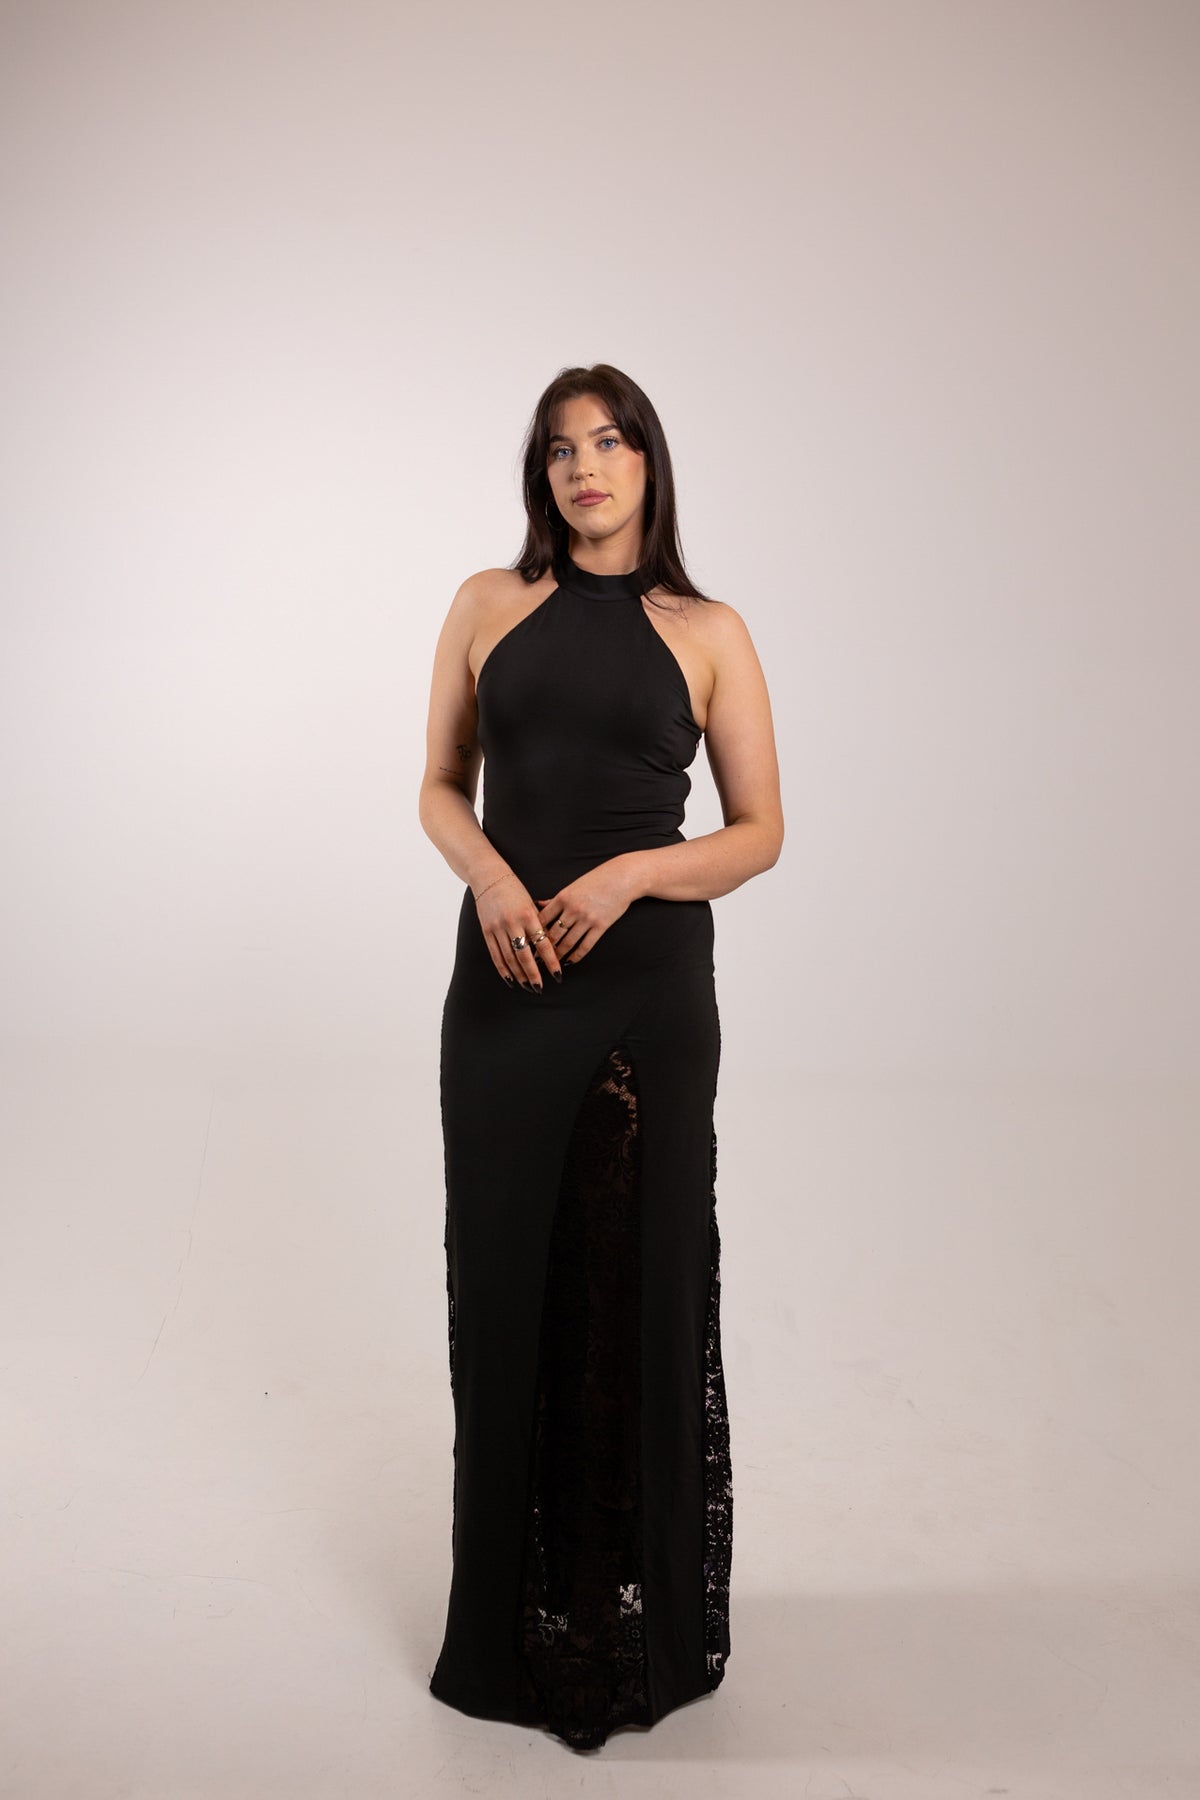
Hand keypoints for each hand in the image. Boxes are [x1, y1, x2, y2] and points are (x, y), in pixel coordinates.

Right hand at [473, 871, 564, 990]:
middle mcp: (513, 922)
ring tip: (527, 986)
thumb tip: (551, 947)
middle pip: (525, 955)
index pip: (543, 944)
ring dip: (519, 975)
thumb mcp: (531, 904)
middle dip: (533, 974)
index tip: (558, 975)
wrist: (489, 877)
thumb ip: (539, 924)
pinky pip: (495, 954)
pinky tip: (510, 979)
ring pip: (509, 958)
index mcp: (529, 914)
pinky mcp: (487, 930)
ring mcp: (498, 927)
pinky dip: (503, 969)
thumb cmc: (515, 891)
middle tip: (540, 988)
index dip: (551, 961)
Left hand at [534, 857, 639, 965]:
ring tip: (552, 963)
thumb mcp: (573, 886)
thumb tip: (538, 904)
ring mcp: (587, 918)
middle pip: (553, 934)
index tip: (528, 942)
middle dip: (543, 949)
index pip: (542, 919)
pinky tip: (570, 961)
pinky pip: (585, 946)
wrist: (622, 877)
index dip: (534, 932)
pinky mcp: (601, 926)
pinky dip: (576, 956)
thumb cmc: (597, 880)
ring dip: (558, 955)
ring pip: (567, 942)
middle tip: (535, 959)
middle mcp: (573, 909)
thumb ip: (556, 898)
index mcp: (563, 897)